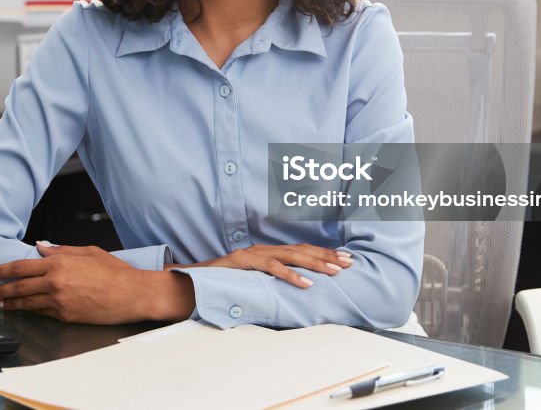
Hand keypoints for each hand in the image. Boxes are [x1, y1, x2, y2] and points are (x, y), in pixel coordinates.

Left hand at [0, 243, 192, 323]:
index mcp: (59, 263)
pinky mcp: (66, 316)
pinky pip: (41, 313)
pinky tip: (19, 310)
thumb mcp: (88, 252)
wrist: (132, 294)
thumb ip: (60, 250)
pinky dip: (28, 311)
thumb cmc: (114, 271)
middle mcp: (55, 282)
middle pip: (17, 287)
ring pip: (25, 303)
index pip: (20, 267)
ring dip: (7, 304)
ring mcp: (59, 301)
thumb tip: (39, 247)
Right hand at [177, 244, 353, 288]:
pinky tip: (306, 283)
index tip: (346, 259)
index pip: (301, 250)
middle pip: (301, 250)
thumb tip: (296, 291)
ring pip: (290, 256)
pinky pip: (271, 267)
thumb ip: (270, 282)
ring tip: (334, 272)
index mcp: (267, 253)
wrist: (192, 282)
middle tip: (348, 263)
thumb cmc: (223, 285)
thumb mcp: (252, 282)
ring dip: (315, 263)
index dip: (324, 254)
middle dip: (327, 256)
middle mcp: (263, 249)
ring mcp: (253, 254)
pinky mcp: (243, 261)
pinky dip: (290, 275)